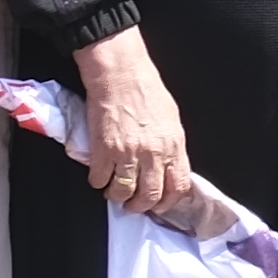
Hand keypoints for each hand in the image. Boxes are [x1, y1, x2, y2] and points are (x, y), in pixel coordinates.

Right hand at [76, 31, 194, 219]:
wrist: (120, 71)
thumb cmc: (145, 87)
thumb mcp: (171, 118)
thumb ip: (170, 144)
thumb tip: (168, 164)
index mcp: (173, 144)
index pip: (178, 186)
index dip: (169, 201)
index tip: (159, 203)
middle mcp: (154, 153)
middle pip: (150, 195)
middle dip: (140, 206)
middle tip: (133, 204)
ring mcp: (128, 153)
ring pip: (124, 192)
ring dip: (117, 196)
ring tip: (114, 191)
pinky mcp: (103, 150)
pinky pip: (100, 179)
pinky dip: (98, 182)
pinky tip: (99, 176)